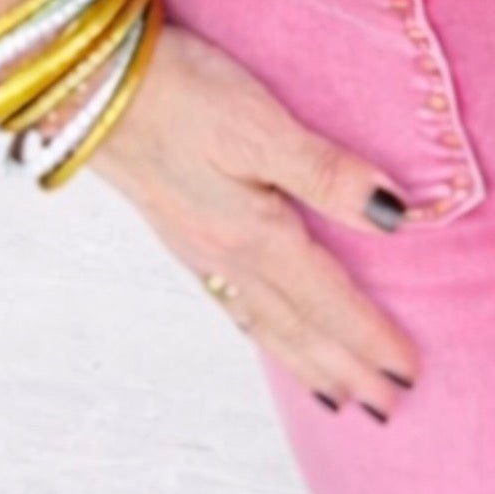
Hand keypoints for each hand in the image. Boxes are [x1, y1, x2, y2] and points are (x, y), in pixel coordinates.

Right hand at [65, 22, 420, 417]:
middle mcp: (225, 254)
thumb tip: (394, 218)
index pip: (327, 298)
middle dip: (343, 367)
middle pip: (297, 324)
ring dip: (304, 359)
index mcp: (254, 234)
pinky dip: (260, 330)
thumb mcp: (260, 125)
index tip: (408, 374)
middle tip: (385, 408)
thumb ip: (326, 173)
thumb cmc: (178, 94)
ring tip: (334, 393)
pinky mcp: (178, 228)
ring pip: (263, 321)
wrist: (86, 85)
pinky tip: (262, 327)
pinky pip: (232, 302)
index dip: (370, 337)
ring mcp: (197, 247)